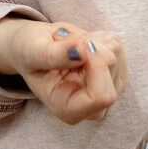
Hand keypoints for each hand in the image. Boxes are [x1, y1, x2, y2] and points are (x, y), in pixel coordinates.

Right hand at [0, 17, 126, 124]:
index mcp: (67, 109)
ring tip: (71, 42)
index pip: (102, 96)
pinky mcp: (113, 76)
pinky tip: (83, 42)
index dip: (96, 64)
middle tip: (70, 40)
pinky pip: (118, 49)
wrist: (31, 47)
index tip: (80, 42)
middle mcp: (90, 107)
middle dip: (95, 49)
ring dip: (96, 41)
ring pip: (117, 58)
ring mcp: (104, 92)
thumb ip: (54, 55)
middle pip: (113, 75)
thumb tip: (81, 51)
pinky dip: (103, 39)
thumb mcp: (33, 51)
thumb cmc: (28, 52)